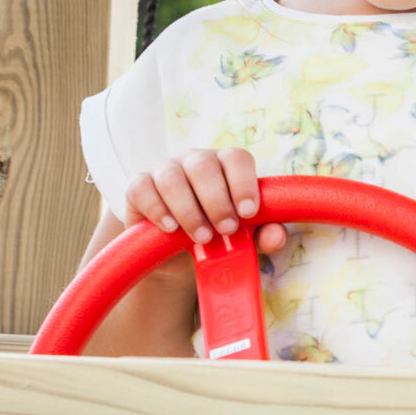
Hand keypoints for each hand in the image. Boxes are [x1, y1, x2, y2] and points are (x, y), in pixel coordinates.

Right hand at [122, 148, 287, 255]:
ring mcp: (165, 171)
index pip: (237, 158)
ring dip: (189, 209)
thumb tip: (277, 236)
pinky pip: (142, 188)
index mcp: (225, 166)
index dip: (244, 182)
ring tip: (202, 237)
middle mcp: (195, 161)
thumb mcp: (243, 239)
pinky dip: (157, 208)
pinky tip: (170, 228)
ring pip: (173, 177)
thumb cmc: (217, 237)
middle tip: (226, 230)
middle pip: (204, 165)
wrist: (175, 256)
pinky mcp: (138, 187)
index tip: (248, 212)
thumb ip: (264, 234)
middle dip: (217, 200)